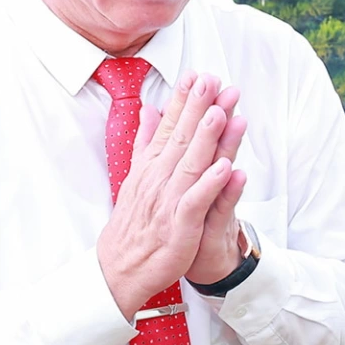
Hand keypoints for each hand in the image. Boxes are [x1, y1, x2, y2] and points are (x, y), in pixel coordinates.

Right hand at [96, 72, 246, 318]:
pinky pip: (196, 201)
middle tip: (214, 81)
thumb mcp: (135, 176)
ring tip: (220, 112)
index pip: (168, 127)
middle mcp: (158, 179)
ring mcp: (168, 201)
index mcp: (150, 166)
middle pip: (181, 138)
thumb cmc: (133, 223)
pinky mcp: (179, 225)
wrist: (119, 268)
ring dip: (206, 138)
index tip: (197, 75)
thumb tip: (150, 109)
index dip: (183, 101)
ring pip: (190, 164)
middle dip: (198, 108)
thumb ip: (146, 141)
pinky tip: (225, 166)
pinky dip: (210, 184)